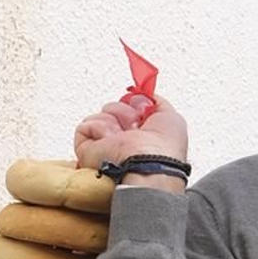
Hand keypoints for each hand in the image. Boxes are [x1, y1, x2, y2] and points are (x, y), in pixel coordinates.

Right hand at [73, 92, 189, 173]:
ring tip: (123, 135)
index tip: (141, 105)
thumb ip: (156, 103)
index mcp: (143, 136)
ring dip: (115, 118)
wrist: (146, 164)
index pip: (130, 111)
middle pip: (116, 107)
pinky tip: (111, 139)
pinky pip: (86, 125)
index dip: (135, 104)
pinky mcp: (87, 151)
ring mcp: (106, 145)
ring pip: (102, 114)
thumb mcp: (171, 117)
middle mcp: (124, 141)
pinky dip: (99, 128)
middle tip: (135, 126)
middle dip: (126, 111)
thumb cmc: (163, 150)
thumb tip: (141, 94)